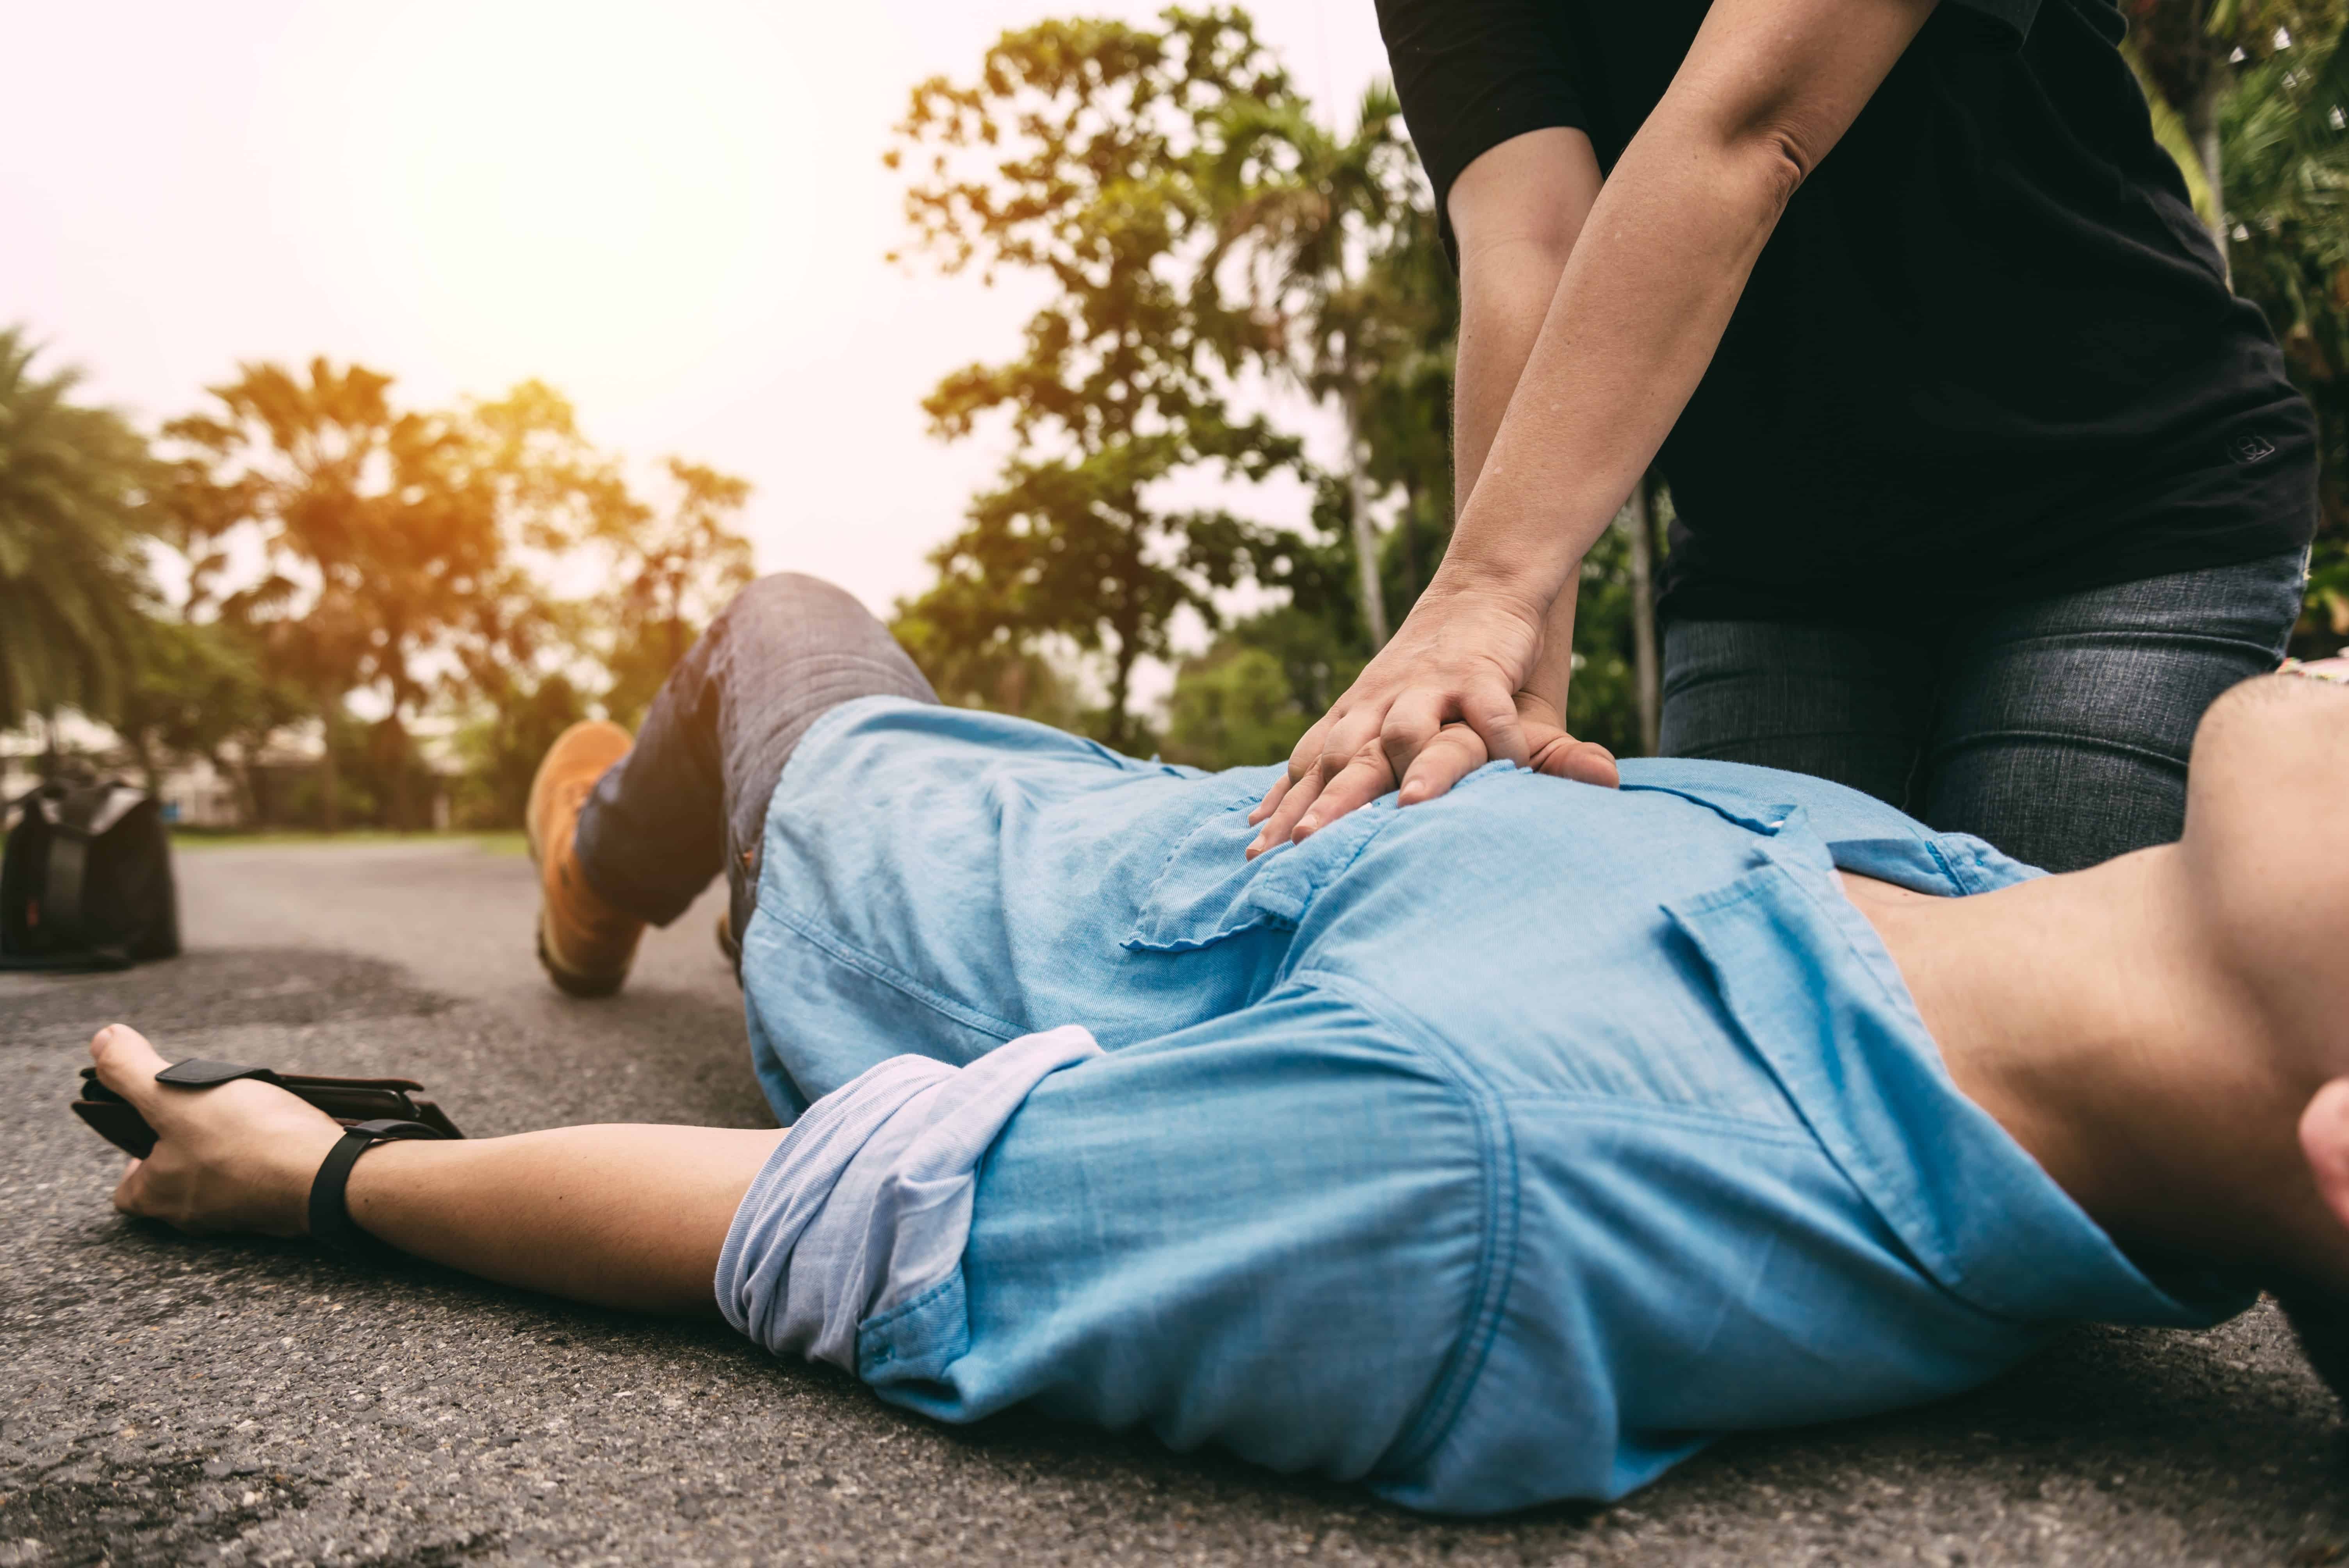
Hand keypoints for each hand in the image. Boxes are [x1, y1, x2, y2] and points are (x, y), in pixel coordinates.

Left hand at [89, 1024, 344, 1237]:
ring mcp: (242, 1214)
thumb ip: (130, 1069)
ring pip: (221, 1179)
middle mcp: (195, 1215)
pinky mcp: (281, 1206)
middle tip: (204, 1109)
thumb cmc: (246, 1139)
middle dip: (186, 1145)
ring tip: (247, 1111)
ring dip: (228, 1148)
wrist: (330, 1175)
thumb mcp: (173, 1094)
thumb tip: (101, 1041)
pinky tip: (281, 1129)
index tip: (153, 1123)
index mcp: (160, 1195)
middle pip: (175, 1181)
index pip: (126, 1190)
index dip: (133, 1157)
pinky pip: (260, 1179)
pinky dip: (264, 1156)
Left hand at [1247, 687, 1618, 858]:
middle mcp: (1380, 702)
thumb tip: (1264, 814)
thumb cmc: (1422, 664)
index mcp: (1352, 714)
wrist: (1476, 587)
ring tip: (1407, 810)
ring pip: (1405, 731)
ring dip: (1405, 767)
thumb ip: (1331, 759)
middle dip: (1323, 802)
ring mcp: (1428, 687)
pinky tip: (1510, 769)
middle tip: (1303, 844)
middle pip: (1343, 756)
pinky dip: (1499, 739)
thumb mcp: (1369, 707)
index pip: (1308, 766)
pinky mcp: (1478, 674)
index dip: (1284, 809)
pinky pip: (1487, 711)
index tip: (1257, 853)